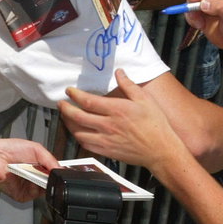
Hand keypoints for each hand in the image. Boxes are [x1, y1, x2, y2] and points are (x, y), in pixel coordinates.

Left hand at [0, 138, 58, 202]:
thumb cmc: (7, 150)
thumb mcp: (35, 149)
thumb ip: (50, 159)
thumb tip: (61, 169)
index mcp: (37, 166)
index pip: (53, 173)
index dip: (59, 173)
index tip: (65, 172)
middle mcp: (33, 178)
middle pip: (51, 183)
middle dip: (53, 178)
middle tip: (53, 173)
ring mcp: (27, 187)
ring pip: (44, 191)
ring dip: (44, 183)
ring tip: (38, 173)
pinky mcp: (21, 195)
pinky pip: (34, 195)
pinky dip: (35, 188)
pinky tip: (30, 179)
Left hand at [59, 70, 182, 169]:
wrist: (161, 151)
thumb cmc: (156, 124)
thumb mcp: (145, 100)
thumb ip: (129, 85)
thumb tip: (119, 72)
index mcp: (117, 110)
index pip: (88, 101)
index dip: (75, 95)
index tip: (69, 91)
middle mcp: (108, 125)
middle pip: (78, 117)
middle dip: (65, 109)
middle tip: (61, 103)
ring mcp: (106, 140)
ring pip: (78, 133)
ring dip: (68, 124)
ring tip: (66, 117)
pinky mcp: (106, 152)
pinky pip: (86, 145)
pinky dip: (78, 137)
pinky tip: (78, 132)